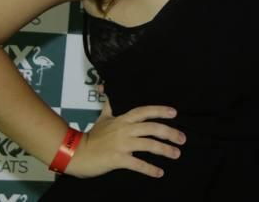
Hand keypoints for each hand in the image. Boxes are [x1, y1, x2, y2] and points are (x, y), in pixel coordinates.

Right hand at [64, 105, 185, 177]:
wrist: (76, 153)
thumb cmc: (91, 136)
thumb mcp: (102, 117)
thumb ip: (110, 104)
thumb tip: (105, 86)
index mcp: (122, 119)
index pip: (144, 111)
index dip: (160, 111)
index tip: (174, 113)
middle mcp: (125, 130)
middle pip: (152, 128)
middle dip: (169, 133)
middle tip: (183, 138)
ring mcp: (122, 144)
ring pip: (148, 145)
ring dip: (165, 150)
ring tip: (176, 154)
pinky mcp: (117, 159)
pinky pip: (137, 164)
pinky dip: (150, 169)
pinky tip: (159, 172)